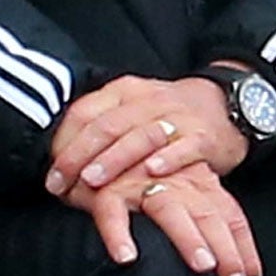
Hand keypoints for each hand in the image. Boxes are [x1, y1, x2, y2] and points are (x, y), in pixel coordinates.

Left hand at [44, 73, 245, 202]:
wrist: (225, 104)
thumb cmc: (167, 116)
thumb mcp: (132, 109)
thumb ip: (101, 127)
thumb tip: (60, 159)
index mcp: (124, 92)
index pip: (85, 112)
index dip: (63, 141)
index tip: (50, 172)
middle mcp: (147, 100)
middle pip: (107, 126)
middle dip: (79, 156)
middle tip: (60, 183)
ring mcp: (176, 117)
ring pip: (140, 136)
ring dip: (113, 160)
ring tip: (92, 180)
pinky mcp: (203, 136)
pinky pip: (183, 147)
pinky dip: (167, 159)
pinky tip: (151, 172)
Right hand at [69, 161, 263, 275]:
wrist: (96, 141)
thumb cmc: (140, 176)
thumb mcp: (179, 190)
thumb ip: (200, 218)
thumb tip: (226, 270)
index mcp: (198, 182)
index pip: (231, 218)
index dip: (245, 253)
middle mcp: (176, 180)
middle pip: (209, 215)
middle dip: (227, 252)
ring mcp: (141, 181)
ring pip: (169, 210)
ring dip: (188, 237)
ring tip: (203, 267)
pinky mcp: (106, 186)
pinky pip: (111, 212)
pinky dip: (117, 233)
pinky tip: (126, 257)